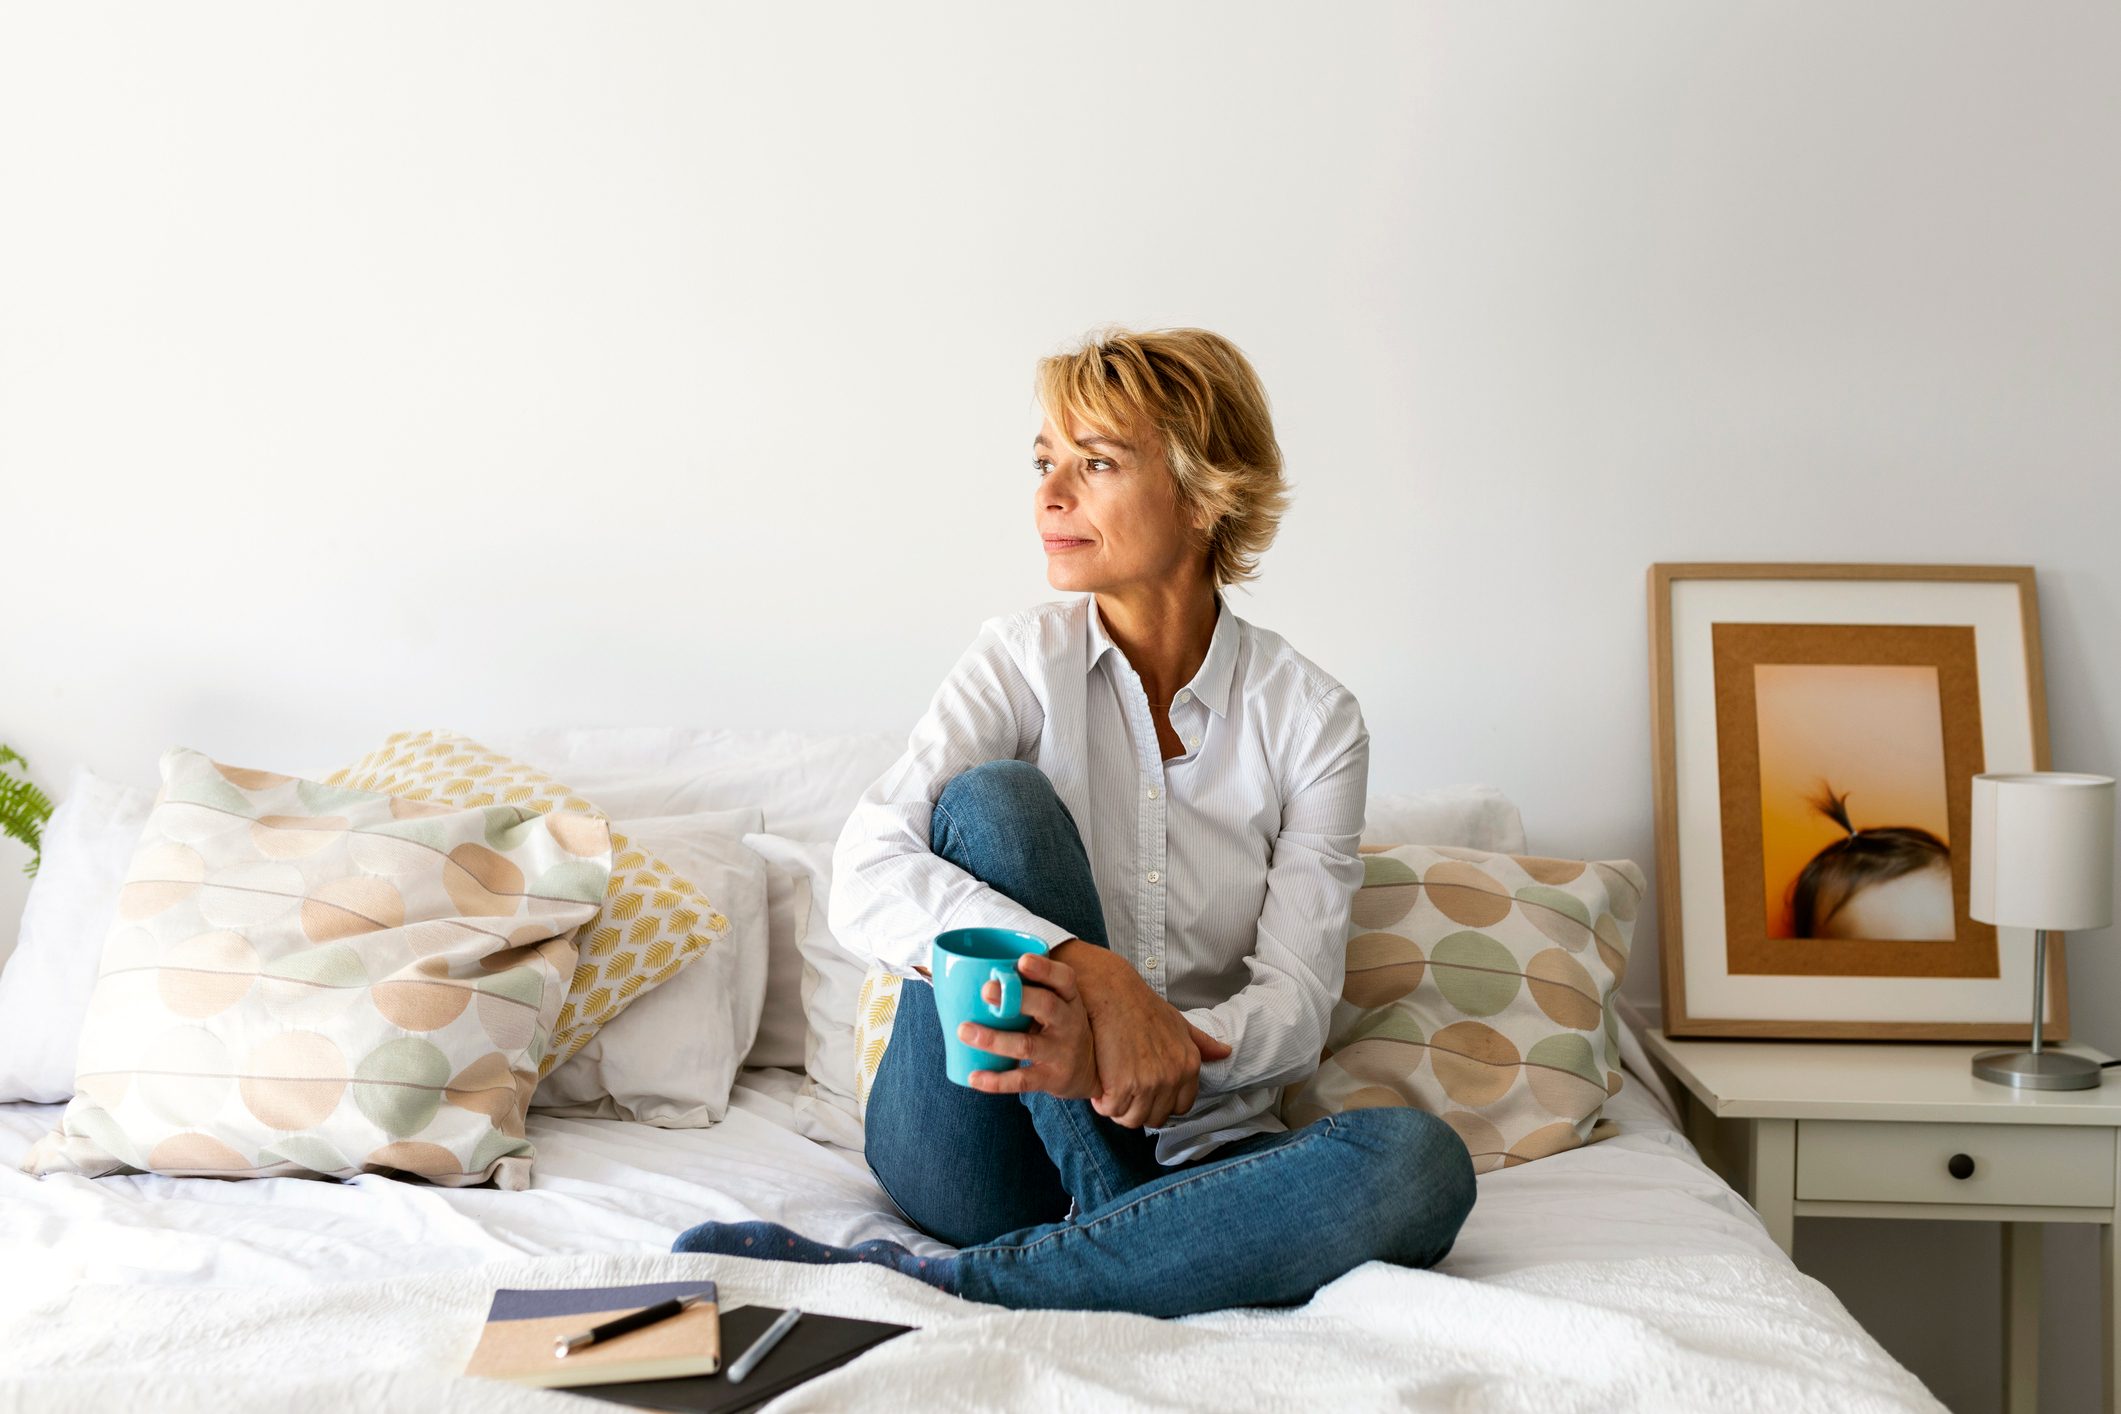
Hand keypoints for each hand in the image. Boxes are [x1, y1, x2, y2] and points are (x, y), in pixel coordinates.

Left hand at [954, 952, 1099, 1100]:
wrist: (1088, 1072)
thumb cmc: (1058, 1027)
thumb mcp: (1056, 1005)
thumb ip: (1027, 990)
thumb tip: (973, 976)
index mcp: (1068, 998)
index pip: (1064, 979)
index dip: (1045, 969)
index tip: (1022, 961)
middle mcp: (1069, 1023)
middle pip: (1047, 1005)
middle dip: (1017, 997)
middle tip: (986, 990)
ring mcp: (1061, 1052)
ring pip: (1027, 1044)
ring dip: (994, 1039)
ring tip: (964, 1031)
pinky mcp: (1052, 1078)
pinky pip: (1022, 1080)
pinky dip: (997, 1080)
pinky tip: (974, 1077)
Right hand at [1052, 941, 1233, 1129]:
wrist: (1112, 992)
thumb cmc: (1142, 1006)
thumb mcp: (1179, 1023)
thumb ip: (1202, 1043)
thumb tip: (1226, 1052)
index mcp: (1189, 1066)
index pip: (1180, 1108)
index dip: (1160, 1103)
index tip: (1144, 1091)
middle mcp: (1173, 1077)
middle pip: (1154, 1118)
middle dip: (1137, 1108)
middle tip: (1122, 1090)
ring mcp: (1148, 1083)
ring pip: (1132, 1119)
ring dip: (1117, 1108)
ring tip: (1109, 1088)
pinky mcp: (1122, 1086)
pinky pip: (1111, 1110)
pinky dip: (1101, 1102)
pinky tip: (1099, 1085)